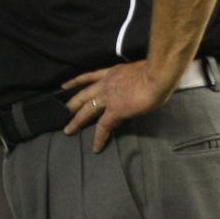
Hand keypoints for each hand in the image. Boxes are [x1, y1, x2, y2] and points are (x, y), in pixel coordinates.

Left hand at [62, 60, 176, 153]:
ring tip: (67, 131)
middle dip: (71, 104)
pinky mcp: (115, 110)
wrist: (157, 74)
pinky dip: (99, 138)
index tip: (64, 86)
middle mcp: (106, 83)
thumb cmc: (156, 70)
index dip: (76, 81)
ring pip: (86, 110)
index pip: (90, 77)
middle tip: (62, 112)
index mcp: (112, 72)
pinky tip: (95, 148)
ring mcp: (108, 97)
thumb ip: (132, 79)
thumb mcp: (138, 70)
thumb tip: (137, 86)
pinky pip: (103, 127)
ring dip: (76, 121)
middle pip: (83, 95)